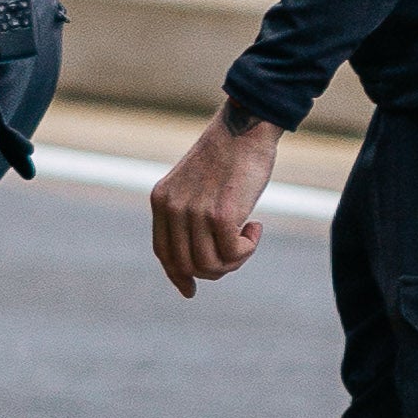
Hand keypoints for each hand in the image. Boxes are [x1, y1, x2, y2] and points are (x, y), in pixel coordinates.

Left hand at [154, 107, 283, 297]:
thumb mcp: (195, 184)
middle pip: (187, 265)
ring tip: (248, 235)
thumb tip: (197, 257)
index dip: (177, 275)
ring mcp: (194, 212)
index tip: (190, 290)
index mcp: (161, 200)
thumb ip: (190, 213)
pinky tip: (255, 226)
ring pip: (211, 265)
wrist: (245, 126)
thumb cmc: (228, 155)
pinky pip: (233, 253)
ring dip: (236, 259)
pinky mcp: (221, 214)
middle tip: (238, 252)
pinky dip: (248, 248)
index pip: (163, 252)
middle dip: (216, 269)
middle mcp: (172, 208)